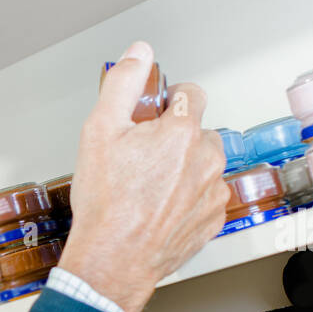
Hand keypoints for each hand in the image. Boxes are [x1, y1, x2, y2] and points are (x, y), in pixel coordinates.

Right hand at [58, 40, 228, 311]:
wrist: (113, 259)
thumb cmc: (106, 203)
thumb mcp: (99, 131)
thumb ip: (124, 84)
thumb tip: (140, 52)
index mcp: (183, 130)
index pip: (191, 93)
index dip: (168, 103)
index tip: (151, 119)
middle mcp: (207, 158)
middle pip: (198, 132)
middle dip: (175, 140)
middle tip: (141, 162)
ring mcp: (213, 192)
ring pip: (203, 166)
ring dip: (183, 171)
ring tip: (148, 191)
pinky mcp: (213, 220)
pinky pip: (205, 199)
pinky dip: (187, 201)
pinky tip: (159, 211)